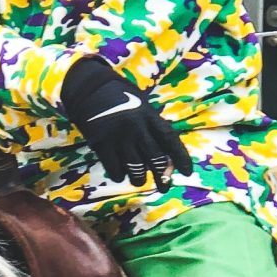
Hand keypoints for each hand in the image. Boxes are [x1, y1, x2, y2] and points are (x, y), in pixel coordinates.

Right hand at [59, 56, 193, 189]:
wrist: (89, 89)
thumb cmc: (119, 98)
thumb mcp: (142, 106)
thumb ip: (152, 127)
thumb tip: (165, 156)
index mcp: (149, 115)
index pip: (170, 139)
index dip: (181, 157)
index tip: (188, 172)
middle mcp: (137, 127)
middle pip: (155, 158)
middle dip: (162, 177)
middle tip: (164, 187)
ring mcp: (119, 137)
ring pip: (136, 169)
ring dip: (139, 179)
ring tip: (139, 180)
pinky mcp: (101, 144)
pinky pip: (115, 169)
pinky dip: (119, 175)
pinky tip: (120, 173)